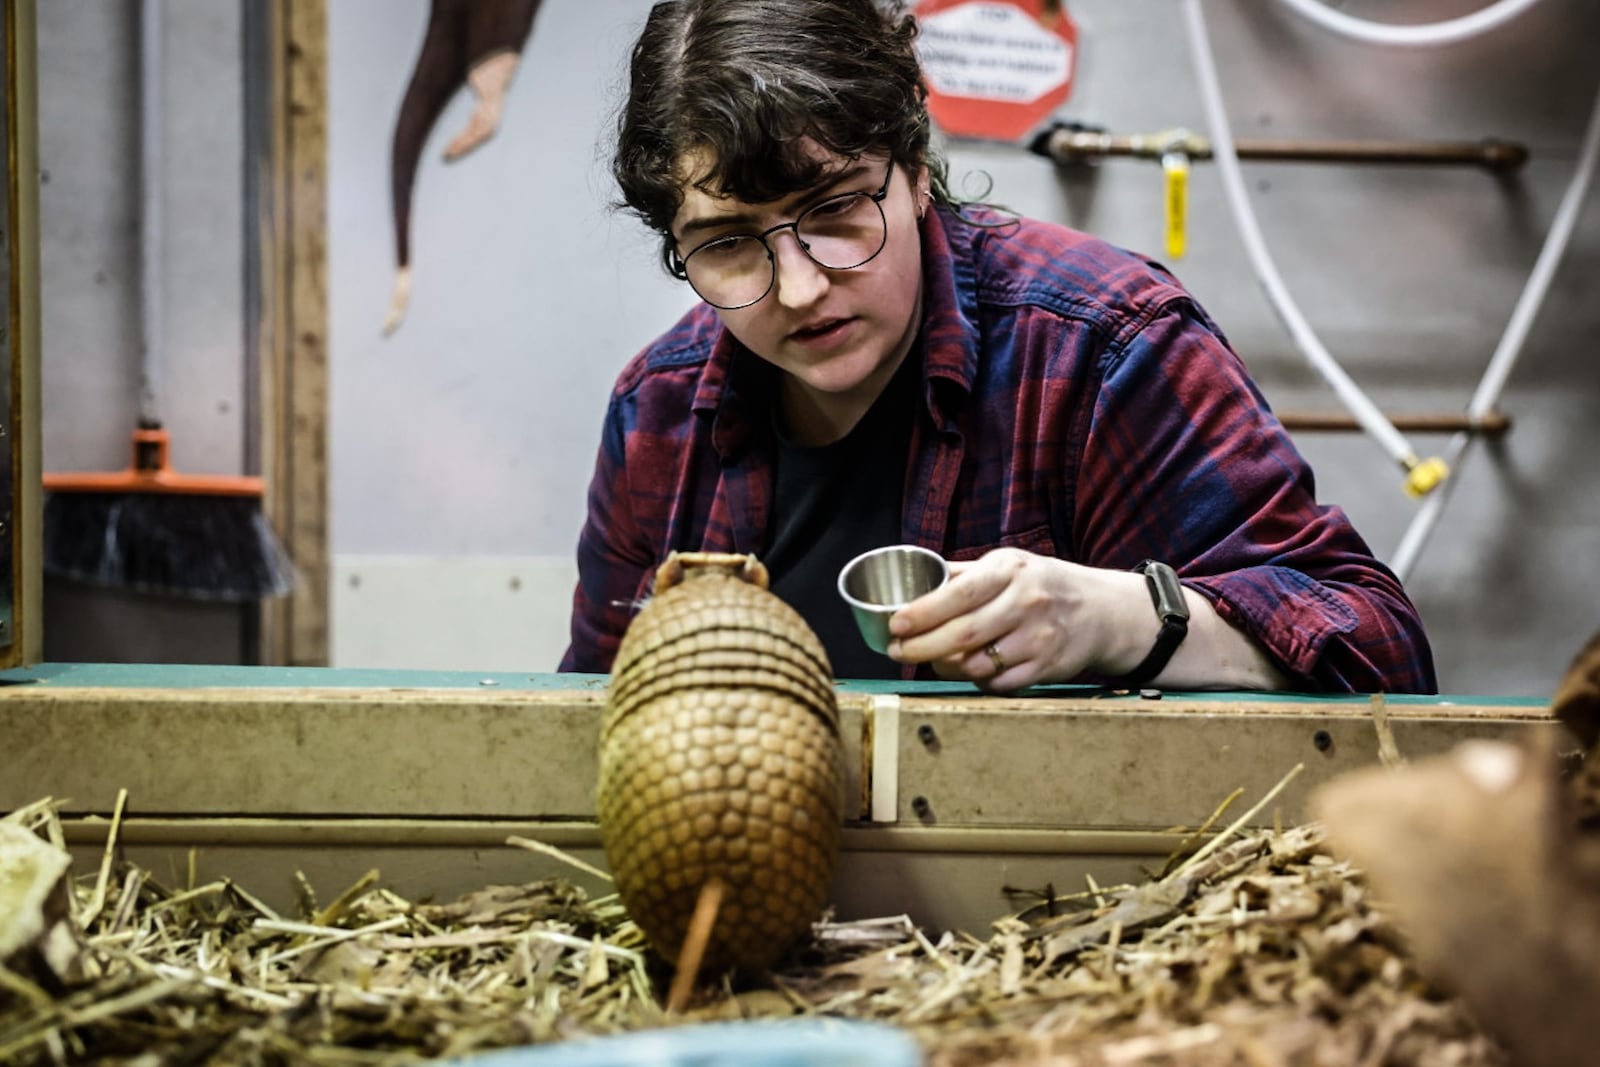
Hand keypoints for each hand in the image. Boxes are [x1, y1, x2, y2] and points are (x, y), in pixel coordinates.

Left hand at [885, 549, 1149, 692]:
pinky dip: (976, 681)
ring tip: (932, 660)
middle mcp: (1026, 603)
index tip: (896, 625)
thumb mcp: (1009, 565)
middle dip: (922, 647)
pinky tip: (969, 670)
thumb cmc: (1043, 585)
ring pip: (978, 664)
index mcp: (1010, 571)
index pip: (959, 595)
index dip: (923, 612)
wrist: (1102, 610)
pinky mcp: (1047, 667)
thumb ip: (965, 575)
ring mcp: (1039, 638)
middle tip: (898, 652)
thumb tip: (916, 581)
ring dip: (946, 667)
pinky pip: (999, 683)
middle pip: (963, 634)